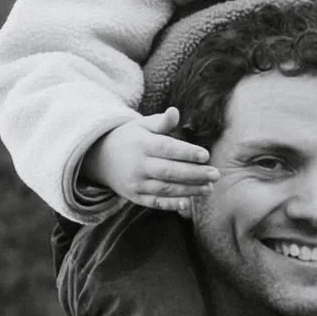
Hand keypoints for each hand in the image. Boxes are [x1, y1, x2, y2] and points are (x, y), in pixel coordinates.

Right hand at [83, 106, 213, 210]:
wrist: (100, 157)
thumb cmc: (130, 138)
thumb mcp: (142, 126)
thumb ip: (161, 122)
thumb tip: (175, 111)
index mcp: (142, 145)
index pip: (167, 149)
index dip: (186, 152)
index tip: (206, 155)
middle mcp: (139, 165)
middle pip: (169, 171)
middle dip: (194, 174)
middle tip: (216, 175)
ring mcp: (136, 183)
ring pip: (165, 188)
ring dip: (189, 190)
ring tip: (209, 188)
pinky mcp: (135, 197)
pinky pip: (154, 202)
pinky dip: (170, 204)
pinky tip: (187, 204)